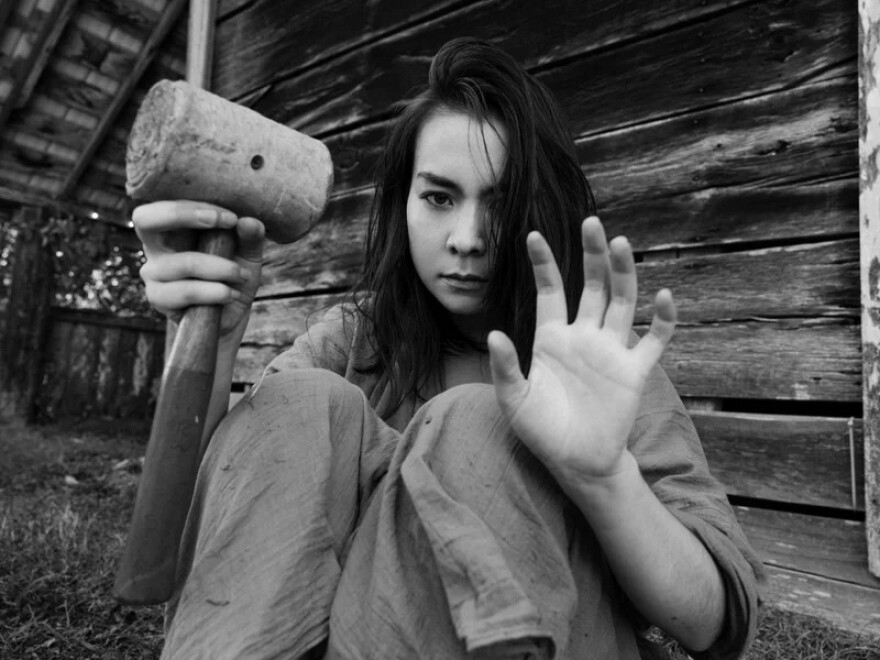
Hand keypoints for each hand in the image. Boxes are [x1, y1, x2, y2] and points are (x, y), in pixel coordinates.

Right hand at [133, 200, 264, 342]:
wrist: (230, 317)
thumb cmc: (234, 277)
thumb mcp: (248, 255)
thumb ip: (250, 237)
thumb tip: (249, 221)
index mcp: (173, 228)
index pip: (166, 203)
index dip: (194, 206)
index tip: (232, 218)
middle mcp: (157, 247)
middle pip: (144, 218)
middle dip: (183, 214)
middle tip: (226, 221)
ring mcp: (154, 273)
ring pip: (181, 262)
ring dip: (218, 267)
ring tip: (242, 275)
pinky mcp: (158, 298)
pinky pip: (183, 291)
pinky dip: (213, 292)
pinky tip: (232, 294)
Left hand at [488, 216, 675, 486]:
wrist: (575, 462)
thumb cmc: (541, 431)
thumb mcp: (514, 400)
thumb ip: (505, 367)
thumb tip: (495, 334)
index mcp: (551, 338)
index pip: (550, 291)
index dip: (543, 264)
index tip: (533, 236)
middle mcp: (584, 337)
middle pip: (591, 286)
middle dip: (592, 255)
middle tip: (592, 223)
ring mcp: (611, 351)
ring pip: (621, 302)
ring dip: (623, 274)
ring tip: (621, 243)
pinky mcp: (634, 371)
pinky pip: (654, 341)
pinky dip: (662, 319)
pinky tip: (663, 296)